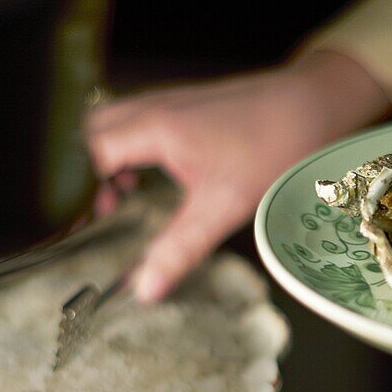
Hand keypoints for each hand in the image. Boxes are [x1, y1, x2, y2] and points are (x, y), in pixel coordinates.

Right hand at [86, 51, 390, 300]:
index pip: (84, 156)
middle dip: (83, 175)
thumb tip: (143, 290)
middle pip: (87, 136)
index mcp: (153, 128)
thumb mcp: (225, 206)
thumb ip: (180, 248)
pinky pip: (134, 123)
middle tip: (103, 214)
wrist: (314, 104)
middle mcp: (151, 107)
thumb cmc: (275, 147)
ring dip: (106, 161)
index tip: (86, 228)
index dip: (76, 195)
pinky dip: (128, 150)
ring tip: (123, 200)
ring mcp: (166, 101)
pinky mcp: (182, 105)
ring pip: (110, 126)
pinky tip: (149, 178)